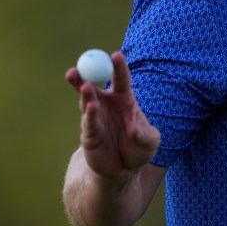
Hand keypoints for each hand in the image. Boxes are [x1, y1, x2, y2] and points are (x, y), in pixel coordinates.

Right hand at [66, 52, 160, 180]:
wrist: (123, 171)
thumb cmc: (139, 148)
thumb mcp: (150, 142)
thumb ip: (145, 135)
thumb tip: (133, 128)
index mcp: (124, 99)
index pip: (121, 79)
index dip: (118, 67)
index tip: (115, 54)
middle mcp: (106, 106)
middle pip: (93, 86)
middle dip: (84, 77)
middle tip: (76, 69)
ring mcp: (95, 119)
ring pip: (87, 102)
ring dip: (86, 95)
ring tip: (87, 88)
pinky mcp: (89, 135)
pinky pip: (88, 123)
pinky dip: (91, 117)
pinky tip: (91, 109)